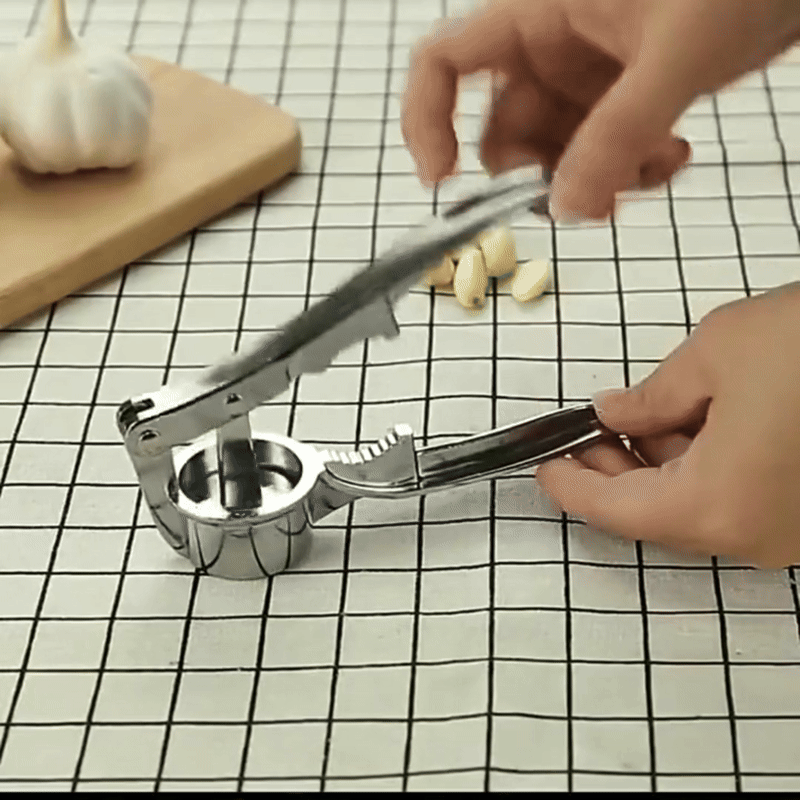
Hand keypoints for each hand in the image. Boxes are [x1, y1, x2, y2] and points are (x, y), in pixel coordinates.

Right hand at [402, 0, 799, 219]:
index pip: (444, 63)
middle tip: (583, 198)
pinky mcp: (621, 101)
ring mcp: (586, 79)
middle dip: (536, 175)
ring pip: (555, 156)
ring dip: (592, 181)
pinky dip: (627, 172)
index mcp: (538, 13)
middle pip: (503, 133)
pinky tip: (671, 158)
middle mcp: (550, 49)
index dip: (427, 121)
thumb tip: (567, 208)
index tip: (440, 180)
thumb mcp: (675, 54)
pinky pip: (599, 156)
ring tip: (650, 170)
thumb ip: (617, 135)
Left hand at [535, 283, 799, 568]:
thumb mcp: (717, 353)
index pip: (616, 510)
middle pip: (656, 515)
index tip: (543, 468)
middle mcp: (755, 536)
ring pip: (699, 508)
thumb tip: (615, 414)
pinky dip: (703, 469)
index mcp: (717, 505)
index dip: (571, 486)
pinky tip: (691, 426)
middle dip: (614, 473)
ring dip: (659, 469)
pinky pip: (738, 500)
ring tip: (635, 420)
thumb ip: (652, 396)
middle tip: (587, 433)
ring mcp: (790, 533)